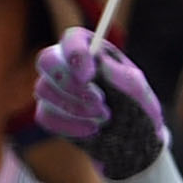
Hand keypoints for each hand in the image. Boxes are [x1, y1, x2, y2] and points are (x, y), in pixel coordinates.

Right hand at [34, 29, 167, 178]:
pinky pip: (44, 115)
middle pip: (47, 60)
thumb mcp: (138, 92)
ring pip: (44, 89)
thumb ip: (120, 75)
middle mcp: (68, 64)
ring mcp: (54, 88)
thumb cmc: (138, 109)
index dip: (75, 54)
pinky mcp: (48, 112)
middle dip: (70, 83)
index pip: (72, 39)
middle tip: (99, 102)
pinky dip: (69, 126)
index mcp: (93, 50)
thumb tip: (98, 60)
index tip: (89, 76)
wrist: (132, 143)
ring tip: (105, 117)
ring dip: (76, 107)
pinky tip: (92, 130)